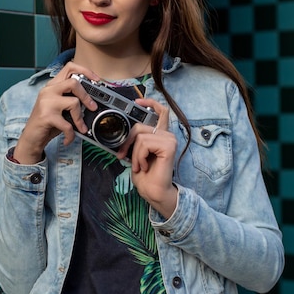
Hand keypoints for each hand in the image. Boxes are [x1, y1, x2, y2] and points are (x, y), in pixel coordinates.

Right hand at [13, 62, 99, 163]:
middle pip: (74, 82)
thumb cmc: (47, 123)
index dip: (85, 71)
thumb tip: (92, 101)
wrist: (31, 138)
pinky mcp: (47, 116)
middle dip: (87, 96)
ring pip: (74, 102)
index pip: (69, 68)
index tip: (96, 79)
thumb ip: (71, 99)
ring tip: (81, 128)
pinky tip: (68, 138)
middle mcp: (48, 90)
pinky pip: (67, 124)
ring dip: (80, 119)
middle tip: (93, 107)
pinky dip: (71, 134)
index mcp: (52, 86)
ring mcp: (46, 102)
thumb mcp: (59, 107)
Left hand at [117, 99, 177, 218]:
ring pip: (140, 136)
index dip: (150, 103)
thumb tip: (124, 132)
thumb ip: (135, 140)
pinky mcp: (169, 146)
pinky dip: (139, 156)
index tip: (137, 102)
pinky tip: (144, 166)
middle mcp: (167, 135)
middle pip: (140, 126)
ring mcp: (169, 139)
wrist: (153, 192)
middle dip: (127, 142)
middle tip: (123, 156)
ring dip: (134, 154)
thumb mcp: (136, 154)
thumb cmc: (146, 176)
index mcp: (161, 136)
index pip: (161, 112)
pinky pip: (144, 144)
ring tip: (139, 165)